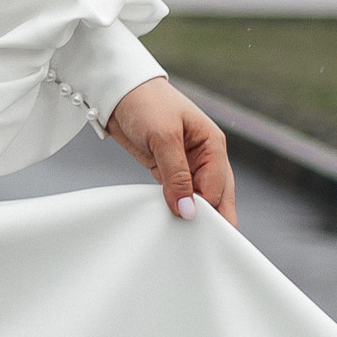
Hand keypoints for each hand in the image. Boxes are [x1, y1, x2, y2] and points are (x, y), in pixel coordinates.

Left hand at [106, 77, 237, 226]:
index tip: (199, 231)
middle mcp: (205, 157)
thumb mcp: (163, 137)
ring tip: (185, 240)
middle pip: (215, 197)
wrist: (118, 90)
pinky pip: (176, 194)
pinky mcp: (167, 169)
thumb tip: (188, 210)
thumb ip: (176, 175)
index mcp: (213, 145)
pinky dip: (174, 207)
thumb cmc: (146, 103)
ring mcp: (187, 164)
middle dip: (210, 219)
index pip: (218, 187)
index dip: (209, 210)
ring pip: (196, 198)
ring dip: (190, 214)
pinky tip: (170, 223)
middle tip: (201, 246)